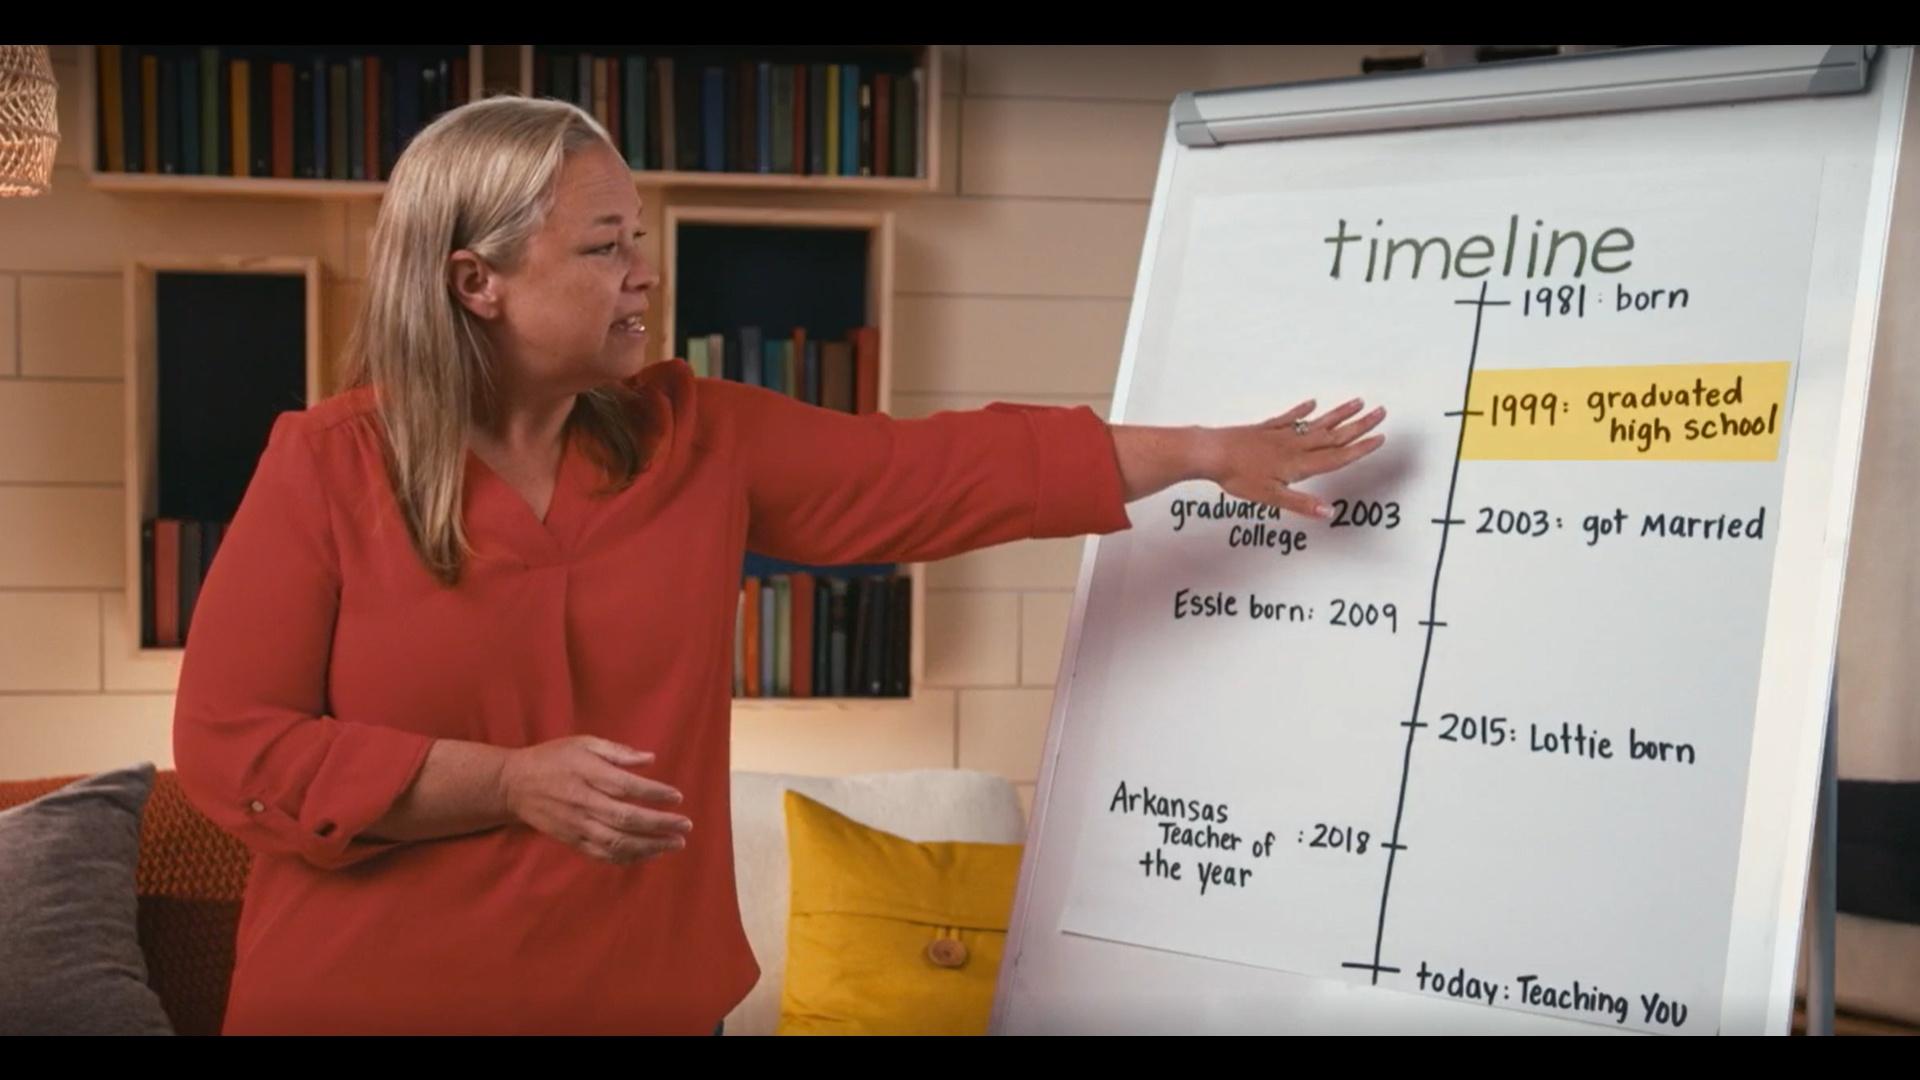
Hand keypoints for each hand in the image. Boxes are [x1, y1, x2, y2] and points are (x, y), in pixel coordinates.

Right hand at [498, 736, 689, 865]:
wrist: (514, 786)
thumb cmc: (553, 759)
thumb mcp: (584, 743)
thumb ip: (617, 752)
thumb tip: (650, 759)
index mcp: (587, 774)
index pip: (626, 787)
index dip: (654, 793)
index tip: (677, 797)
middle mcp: (582, 803)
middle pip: (626, 818)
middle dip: (660, 824)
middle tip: (686, 825)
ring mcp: (576, 826)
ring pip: (617, 842)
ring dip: (650, 846)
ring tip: (675, 844)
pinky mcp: (572, 841)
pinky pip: (603, 855)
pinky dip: (628, 858)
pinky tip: (649, 854)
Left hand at [1206, 398, 1385, 518]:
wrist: (1212, 453)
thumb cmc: (1239, 476)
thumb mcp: (1271, 497)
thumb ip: (1302, 504)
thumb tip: (1329, 512)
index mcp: (1300, 464)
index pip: (1338, 456)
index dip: (1360, 448)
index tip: (1380, 437)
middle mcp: (1295, 446)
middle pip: (1334, 435)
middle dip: (1359, 425)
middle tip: (1381, 412)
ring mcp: (1281, 435)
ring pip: (1317, 423)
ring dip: (1339, 414)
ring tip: (1357, 402)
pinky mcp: (1266, 429)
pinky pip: (1290, 418)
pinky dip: (1303, 410)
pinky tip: (1312, 403)